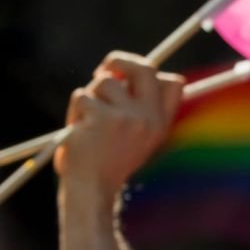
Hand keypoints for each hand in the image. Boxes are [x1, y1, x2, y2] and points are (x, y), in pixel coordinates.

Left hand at [58, 53, 182, 198]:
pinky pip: (82, 96)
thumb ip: (137, 108)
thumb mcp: (135, 137)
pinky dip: (75, 110)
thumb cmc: (107, 161)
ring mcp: (128, 117)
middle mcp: (149, 118)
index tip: (131, 75)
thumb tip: (120, 72)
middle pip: (145, 68)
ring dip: (91, 94)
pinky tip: (79, 130)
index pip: (174, 83)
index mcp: (161, 123)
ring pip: (105, 82)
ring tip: (88, 119)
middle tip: (105, 68)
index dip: (153, 72)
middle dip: (121, 60)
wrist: (92, 188)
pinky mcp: (102, 118)